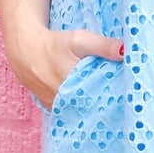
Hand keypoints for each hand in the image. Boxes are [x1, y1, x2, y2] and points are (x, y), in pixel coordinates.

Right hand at [5, 20, 123, 109]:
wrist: (26, 49)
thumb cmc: (54, 44)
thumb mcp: (80, 40)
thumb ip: (104, 46)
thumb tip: (127, 50)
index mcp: (73, 87)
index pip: (100, 101)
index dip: (114, 100)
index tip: (127, 99)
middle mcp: (63, 101)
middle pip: (91, 109)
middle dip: (105, 106)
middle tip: (121, 105)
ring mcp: (56, 107)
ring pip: (80, 112)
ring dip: (92, 108)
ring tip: (107, 106)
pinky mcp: (51, 107)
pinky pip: (69, 111)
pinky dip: (79, 108)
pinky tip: (88, 103)